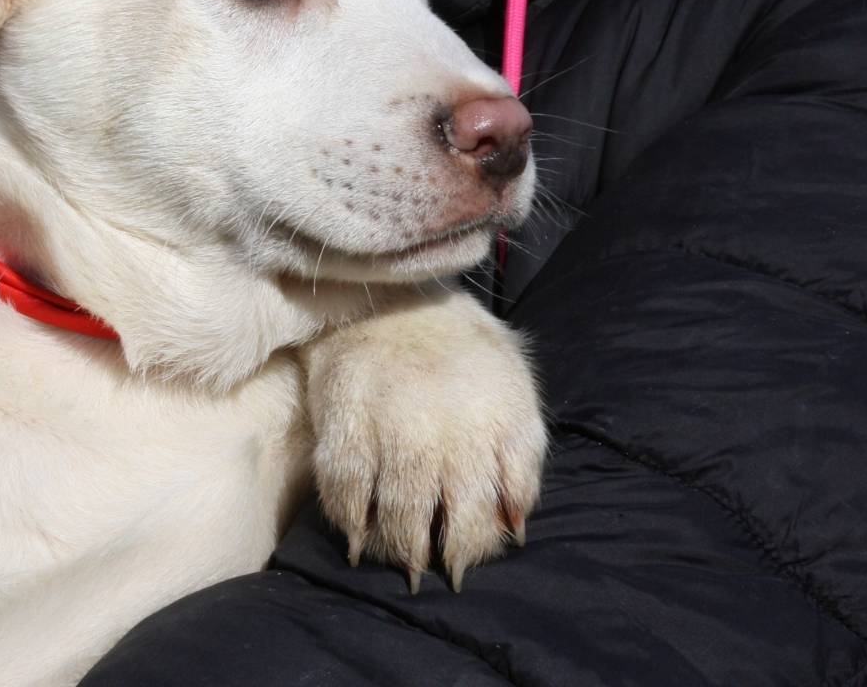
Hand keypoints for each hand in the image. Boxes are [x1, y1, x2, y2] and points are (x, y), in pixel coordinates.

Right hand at [304, 287, 546, 591]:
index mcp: (494, 421)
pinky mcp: (345, 417)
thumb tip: (515, 525)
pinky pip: (344, 484)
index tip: (461, 559)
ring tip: (391, 559)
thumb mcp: (514, 389)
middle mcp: (446, 428)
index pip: (488, 510)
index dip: (475, 545)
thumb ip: (522, 456)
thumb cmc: (462, 351)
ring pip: (396, 510)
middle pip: (442, 519)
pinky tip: (352, 531)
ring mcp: (393, 424)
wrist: (390, 296)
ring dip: (394, 546)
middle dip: (433, 554)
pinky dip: (347, 517)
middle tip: (423, 570)